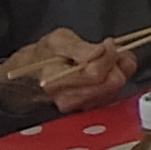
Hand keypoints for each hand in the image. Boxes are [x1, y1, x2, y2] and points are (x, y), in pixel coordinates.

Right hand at [0, 30, 137, 119]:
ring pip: (118, 88)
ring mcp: (81, 107)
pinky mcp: (91, 108)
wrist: (33, 76)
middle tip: (108, 49)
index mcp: (56, 81)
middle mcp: (69, 99)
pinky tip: (104, 69)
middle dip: (115, 62)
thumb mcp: (57, 41)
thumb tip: (100, 51)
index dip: (108, 55)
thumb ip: (78, 47)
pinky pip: (116, 92)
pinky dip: (115, 78)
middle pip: (113, 82)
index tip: (107, 42)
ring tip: (103, 58)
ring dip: (117, 69)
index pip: (96, 73)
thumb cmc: (44, 55)